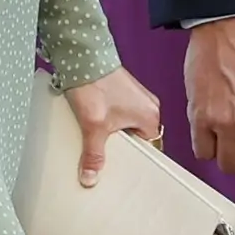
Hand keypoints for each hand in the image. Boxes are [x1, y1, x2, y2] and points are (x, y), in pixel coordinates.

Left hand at [62, 66, 164, 186]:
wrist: (83, 57)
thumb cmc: (95, 84)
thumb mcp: (93, 127)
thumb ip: (93, 155)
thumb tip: (91, 177)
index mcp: (151, 116)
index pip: (150, 148)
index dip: (134, 158)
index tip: (122, 165)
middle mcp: (148, 105)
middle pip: (137, 137)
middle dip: (121, 145)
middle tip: (106, 150)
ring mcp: (136, 96)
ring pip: (126, 124)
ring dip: (113, 130)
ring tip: (97, 132)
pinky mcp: (123, 90)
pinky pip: (120, 112)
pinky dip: (108, 118)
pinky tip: (94, 118)